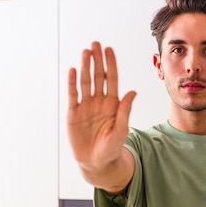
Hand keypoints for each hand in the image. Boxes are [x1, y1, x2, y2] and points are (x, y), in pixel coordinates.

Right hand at [67, 41, 135, 168]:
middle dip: (97, 60)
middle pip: (98, 76)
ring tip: (85, 52)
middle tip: (95, 44)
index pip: (112, 79)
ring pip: (85, 82)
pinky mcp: (73, 113)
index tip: (109, 50)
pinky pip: (73, 95)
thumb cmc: (112, 147)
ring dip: (85, 67)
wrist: (96, 162)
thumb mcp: (121, 129)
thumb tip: (132, 91)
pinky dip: (72, 83)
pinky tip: (73, 70)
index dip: (110, 64)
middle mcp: (99, 101)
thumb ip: (125, 110)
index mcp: (112, 103)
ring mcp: (86, 106)